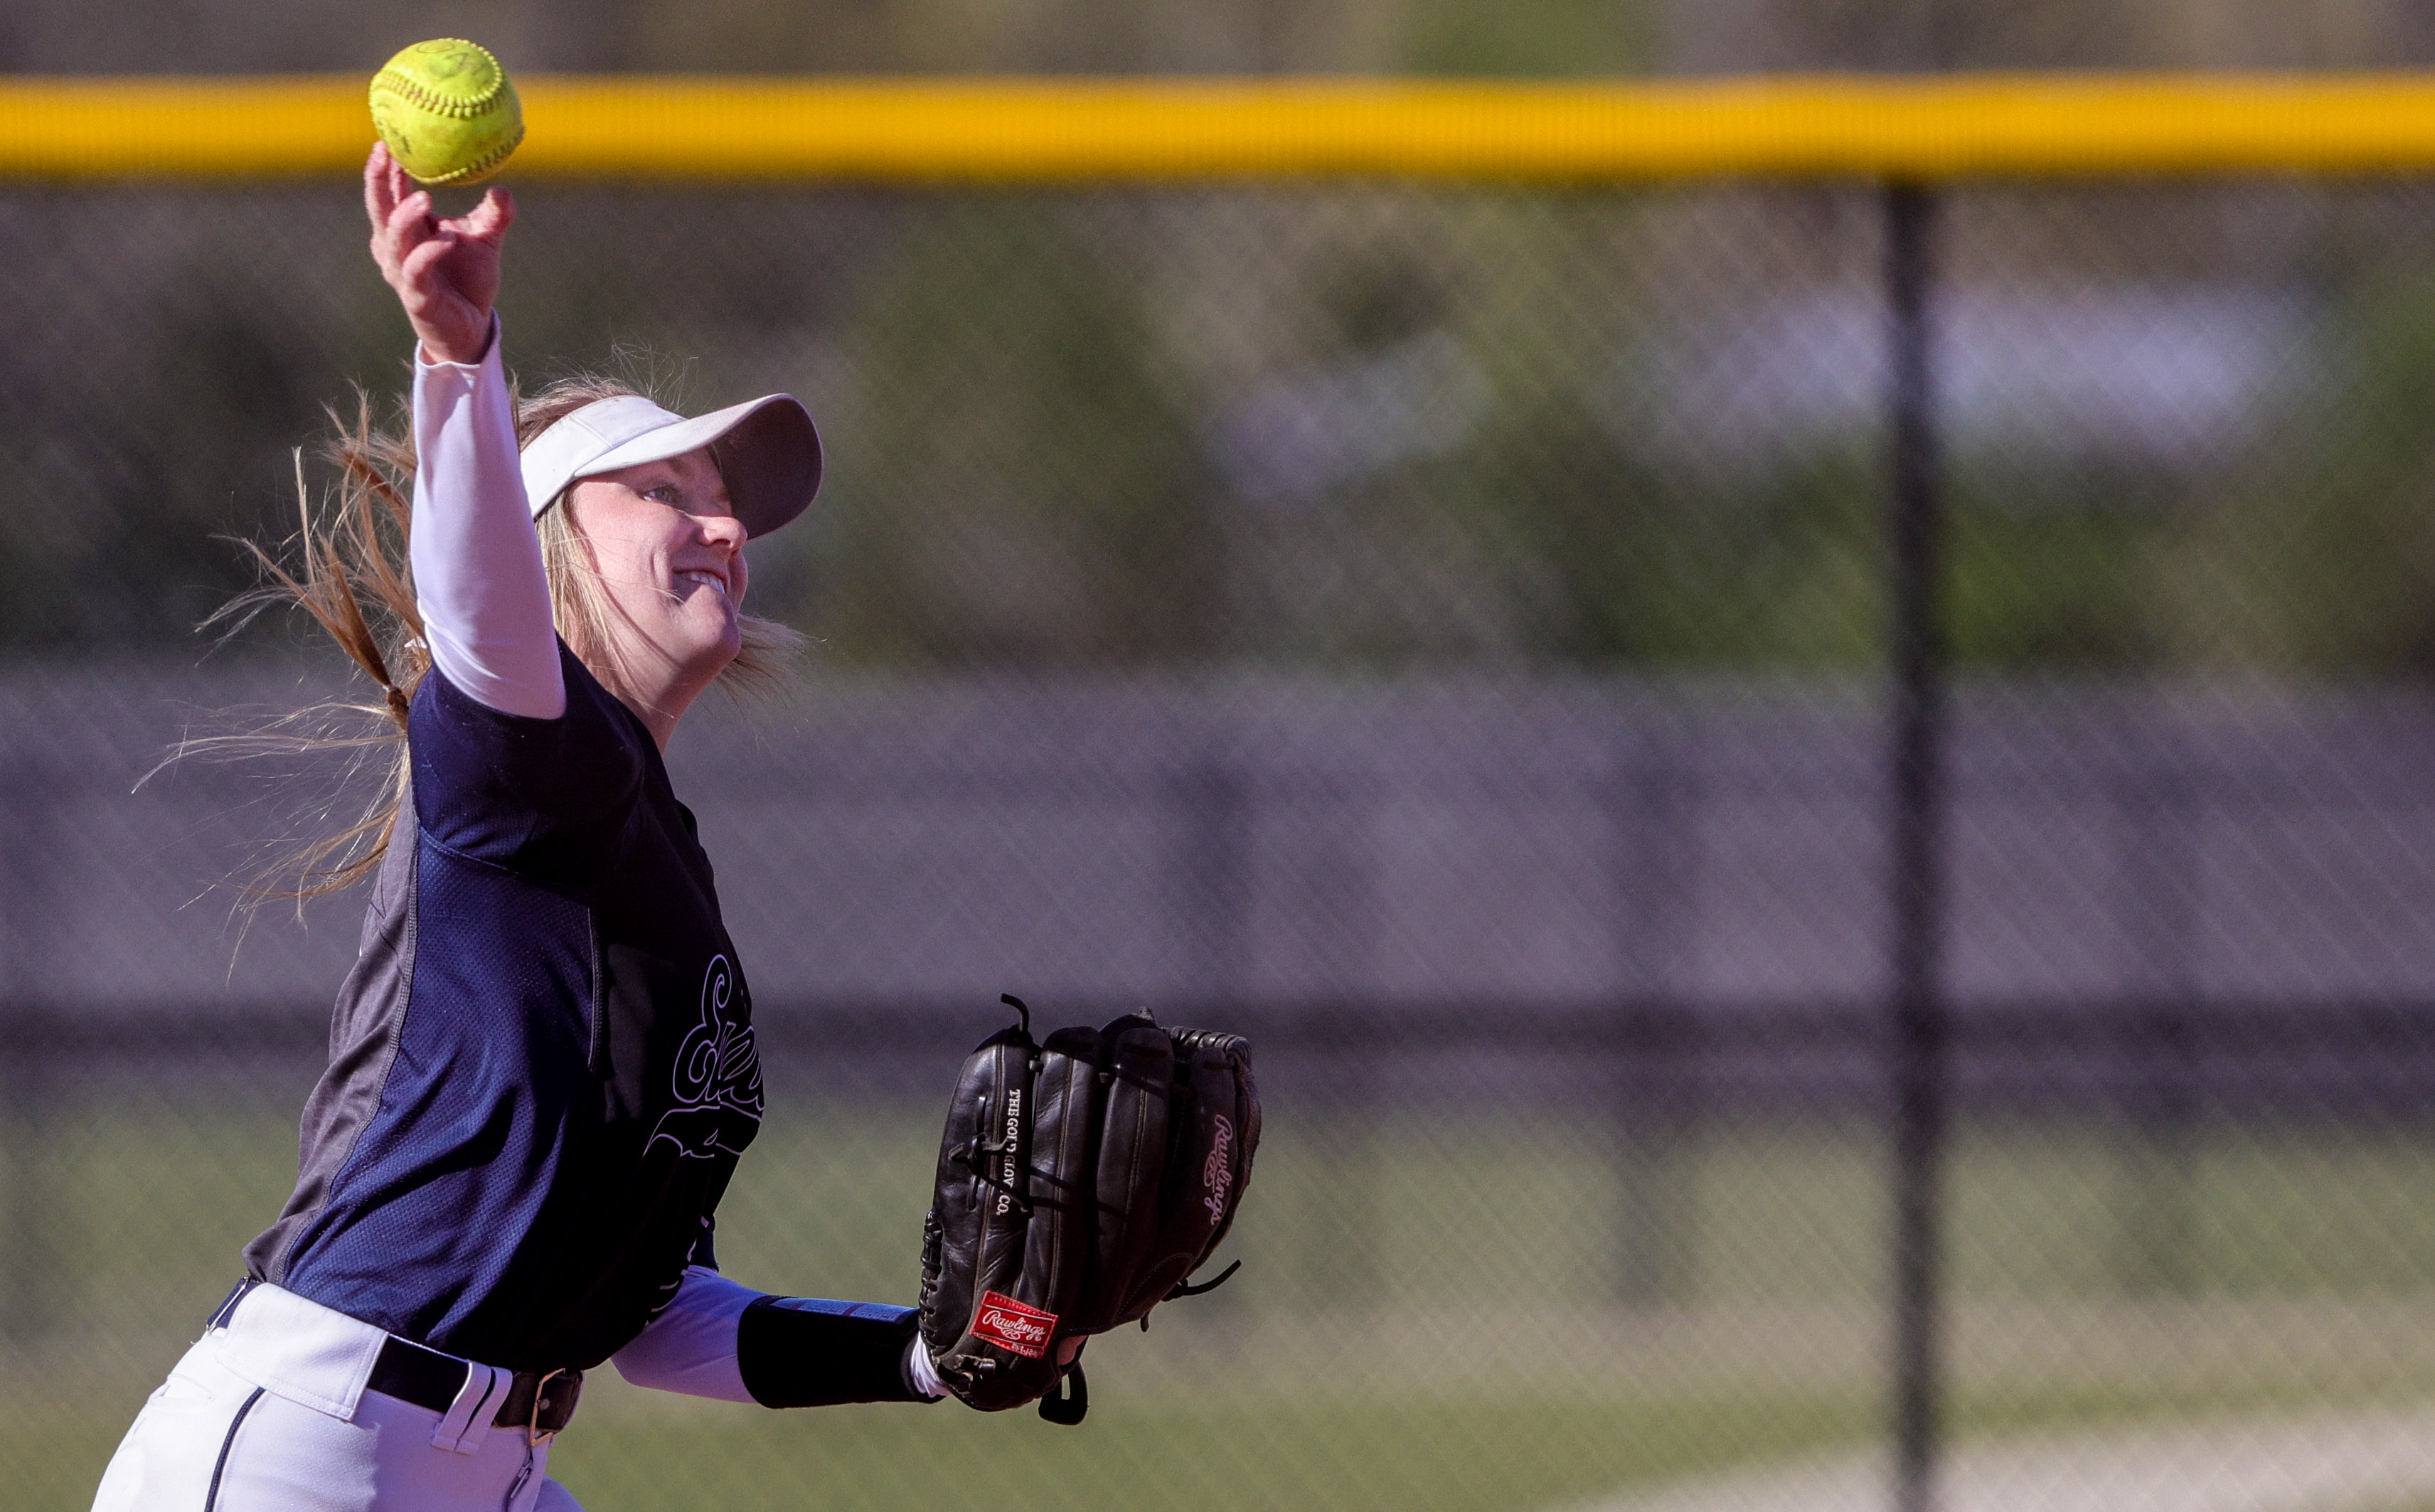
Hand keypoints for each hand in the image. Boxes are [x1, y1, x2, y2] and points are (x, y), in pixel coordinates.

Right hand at [363, 141, 514, 365]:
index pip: (389, 191)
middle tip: (385, 151)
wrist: (472, 327)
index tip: (388, 136)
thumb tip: (502, 187)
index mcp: (406, 229)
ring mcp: (403, 273)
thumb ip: (495, 215)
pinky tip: (446, 238)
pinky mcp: (416, 298)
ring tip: (425, 198)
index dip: (386, 165)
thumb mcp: (486, 240)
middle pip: (378, 208)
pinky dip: (429, 253)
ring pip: (393, 239)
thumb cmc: (469, 279)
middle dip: (378, 179)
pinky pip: (417, 272)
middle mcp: (395, 248)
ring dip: (405, 216)